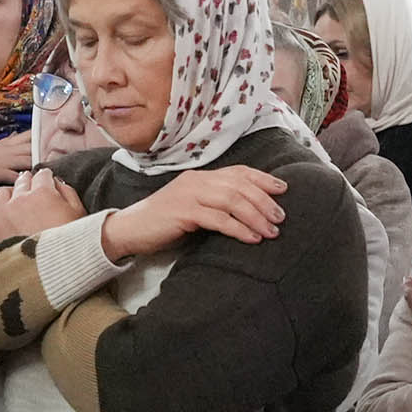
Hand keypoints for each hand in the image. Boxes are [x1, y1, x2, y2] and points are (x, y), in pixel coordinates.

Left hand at [0, 169, 84, 240]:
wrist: (50, 270)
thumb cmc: (68, 245)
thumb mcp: (79, 214)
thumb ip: (68, 192)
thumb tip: (58, 183)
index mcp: (43, 192)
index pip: (42, 175)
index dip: (46, 178)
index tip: (47, 182)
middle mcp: (22, 198)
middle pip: (23, 180)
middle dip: (29, 183)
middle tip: (34, 191)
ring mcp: (5, 212)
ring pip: (4, 192)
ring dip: (12, 194)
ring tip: (18, 203)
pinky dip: (1, 211)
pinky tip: (9, 219)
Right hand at [102, 165, 288, 257]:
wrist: (129, 230)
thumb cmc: (162, 222)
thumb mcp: (191, 207)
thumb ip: (213, 204)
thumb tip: (246, 211)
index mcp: (200, 176)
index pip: (238, 172)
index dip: (262, 179)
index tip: (283, 189)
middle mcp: (197, 180)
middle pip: (240, 185)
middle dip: (264, 201)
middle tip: (280, 218)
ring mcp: (189, 195)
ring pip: (233, 201)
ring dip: (256, 216)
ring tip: (271, 231)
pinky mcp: (183, 212)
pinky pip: (219, 219)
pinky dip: (238, 229)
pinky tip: (251, 238)